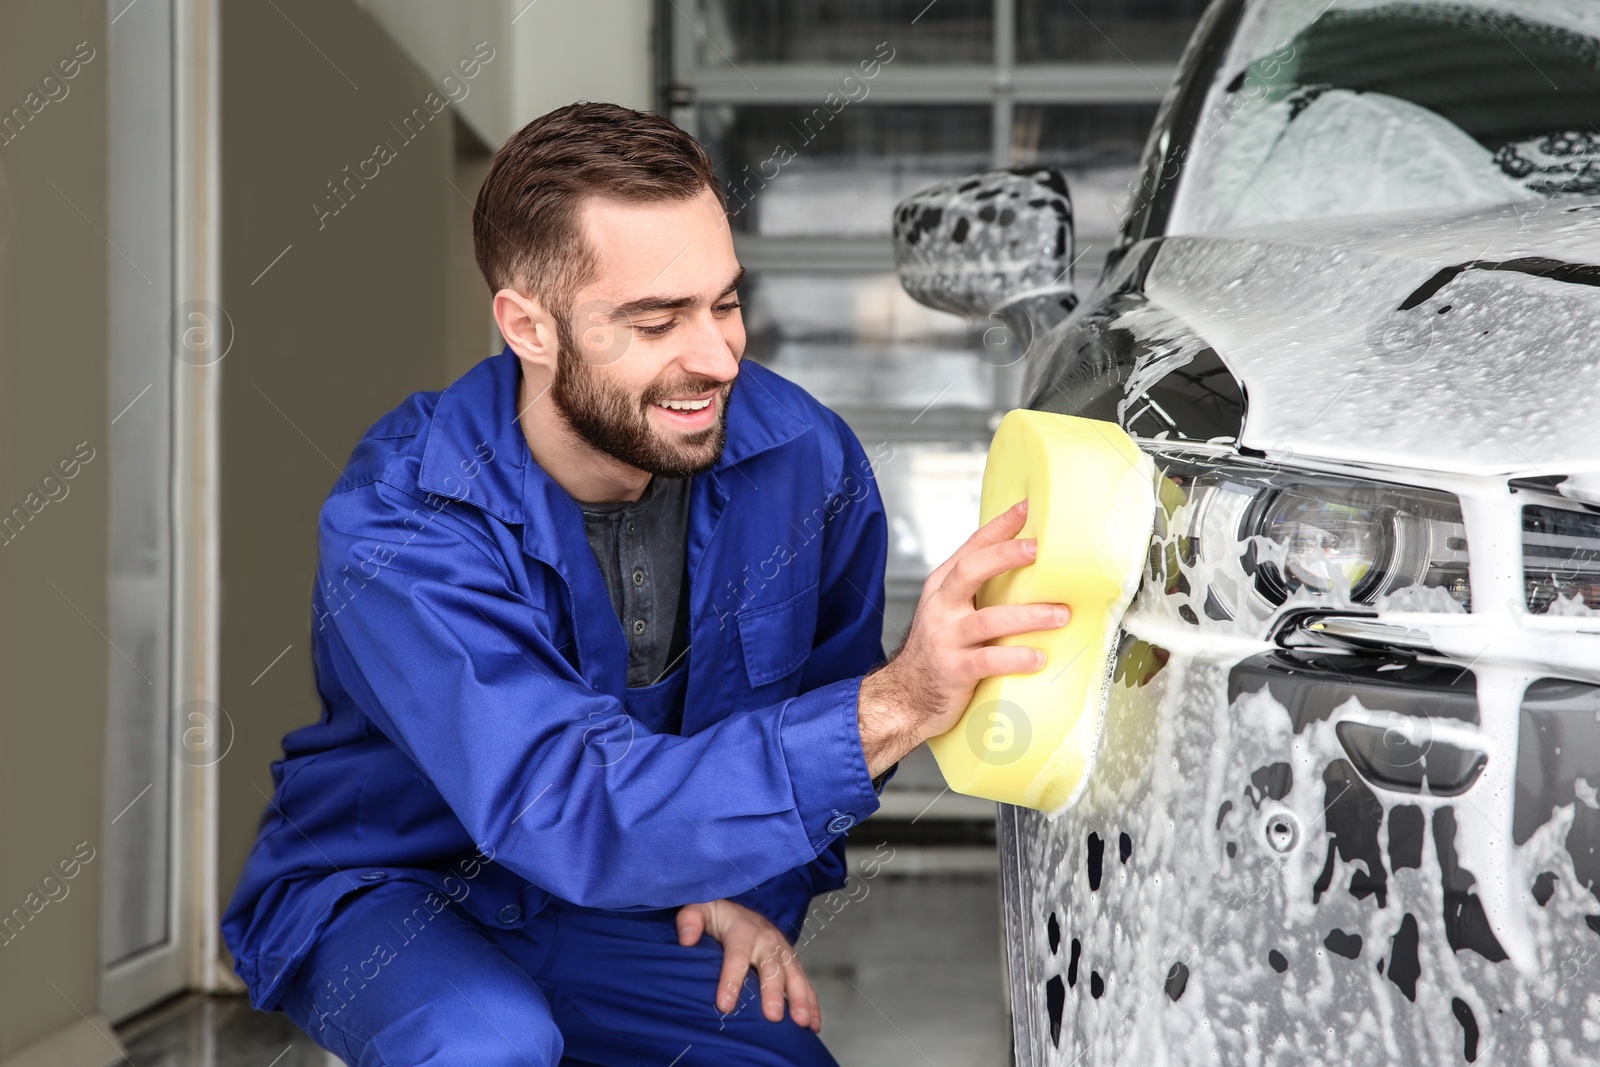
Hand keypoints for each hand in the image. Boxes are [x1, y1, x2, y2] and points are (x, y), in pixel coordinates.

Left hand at [676, 898, 819, 1031]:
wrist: (741, 909)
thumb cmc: (718, 916)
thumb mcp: (700, 909)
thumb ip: (690, 919)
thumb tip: (686, 939)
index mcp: (742, 930)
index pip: (737, 956)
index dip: (731, 980)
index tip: (725, 1005)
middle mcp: (767, 940)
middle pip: (771, 968)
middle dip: (773, 993)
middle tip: (773, 1016)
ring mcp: (783, 951)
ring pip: (794, 975)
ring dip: (800, 999)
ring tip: (802, 1023)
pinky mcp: (792, 961)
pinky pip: (805, 981)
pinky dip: (812, 1002)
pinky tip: (813, 1024)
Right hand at [857, 497, 1068, 776]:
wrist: (906, 696)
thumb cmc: (940, 650)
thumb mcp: (952, 611)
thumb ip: (981, 591)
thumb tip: (1032, 569)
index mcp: (943, 587)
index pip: (971, 548)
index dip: (999, 527)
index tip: (1027, 507)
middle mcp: (942, 607)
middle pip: (970, 571)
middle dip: (1005, 556)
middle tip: (1038, 549)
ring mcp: (946, 638)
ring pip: (988, 620)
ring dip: (1028, 615)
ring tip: (1060, 615)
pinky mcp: (954, 670)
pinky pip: (988, 661)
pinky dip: (1016, 658)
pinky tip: (1038, 657)